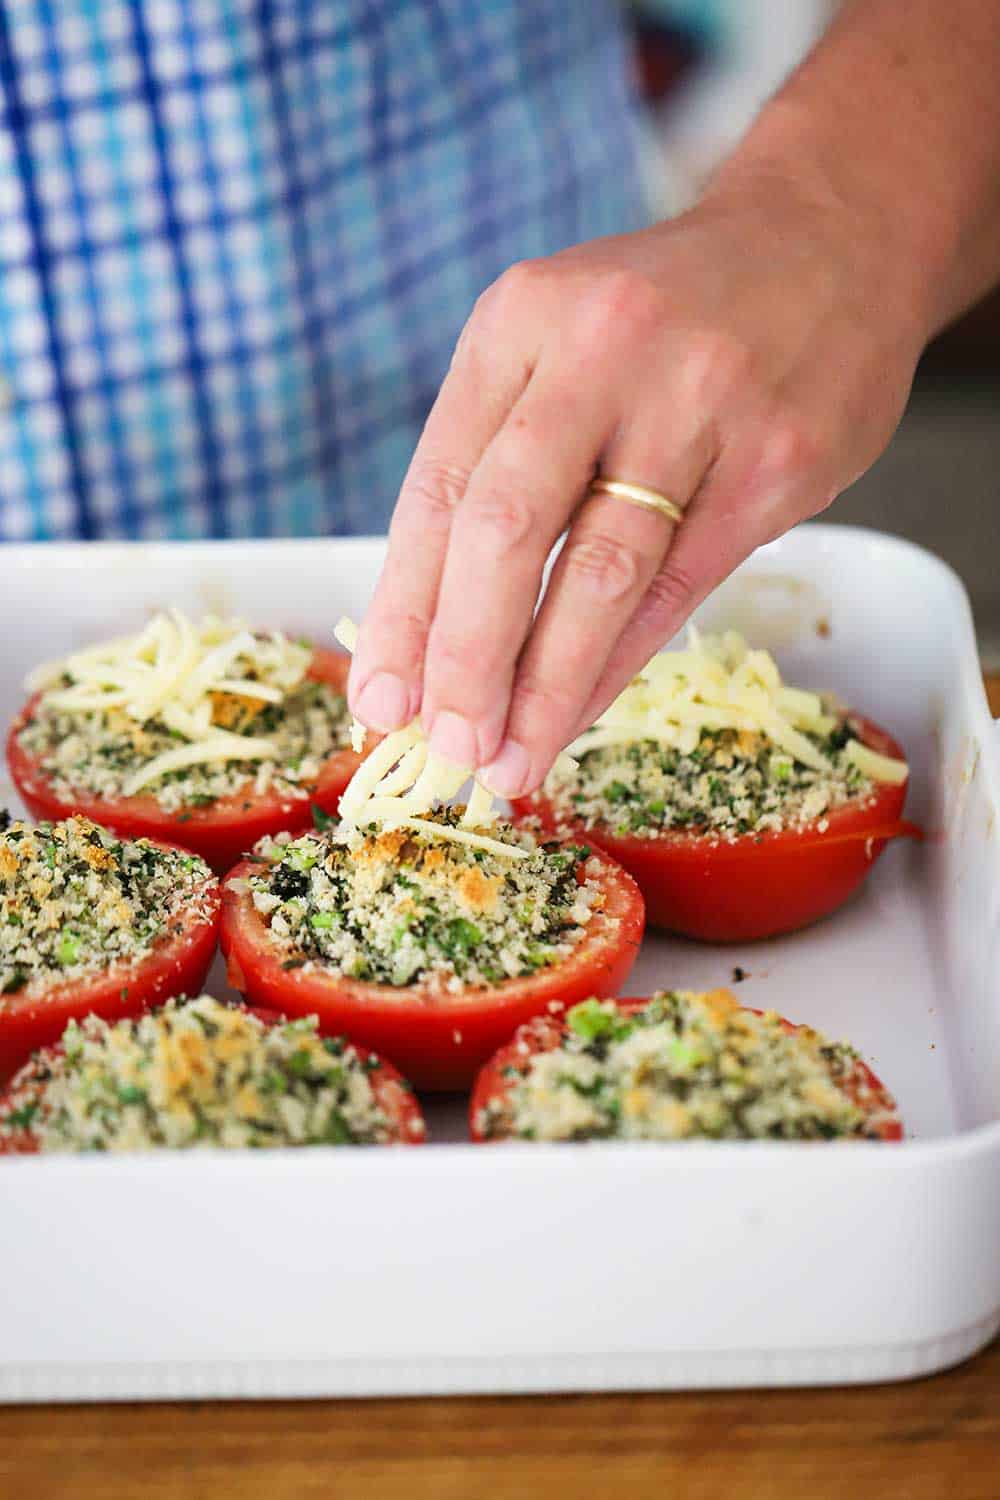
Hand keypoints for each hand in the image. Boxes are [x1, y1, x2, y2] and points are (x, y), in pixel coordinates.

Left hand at [348, 165, 927, 796]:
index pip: (438, 488)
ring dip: (545, 686)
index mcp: (519, 321)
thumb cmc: (665, 321)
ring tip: (509, 761)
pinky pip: (680, 585)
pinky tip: (580, 714)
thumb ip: (498, 461)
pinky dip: (619, 662)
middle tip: (443, 746)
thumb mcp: (557, 345)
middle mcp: (600, 350)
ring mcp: (699, 400)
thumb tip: (432, 632)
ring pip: (600, 573)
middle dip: (465, 656)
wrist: (828, 239)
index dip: (404, 608)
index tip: (380, 699)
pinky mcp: (776, 457)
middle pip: (506, 530)